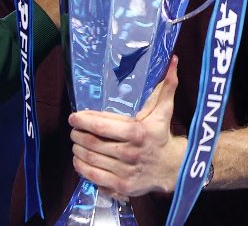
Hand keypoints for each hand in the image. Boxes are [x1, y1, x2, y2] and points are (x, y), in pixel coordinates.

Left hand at [68, 56, 184, 196]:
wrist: (173, 169)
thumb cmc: (162, 135)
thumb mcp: (164, 111)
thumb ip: (166, 86)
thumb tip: (172, 60)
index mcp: (136, 132)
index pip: (101, 126)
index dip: (82, 120)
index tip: (74, 117)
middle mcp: (129, 153)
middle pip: (91, 142)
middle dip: (77, 134)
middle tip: (73, 129)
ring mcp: (125, 171)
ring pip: (90, 159)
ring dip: (77, 149)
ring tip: (75, 142)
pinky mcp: (121, 186)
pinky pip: (93, 176)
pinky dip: (81, 167)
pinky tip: (79, 159)